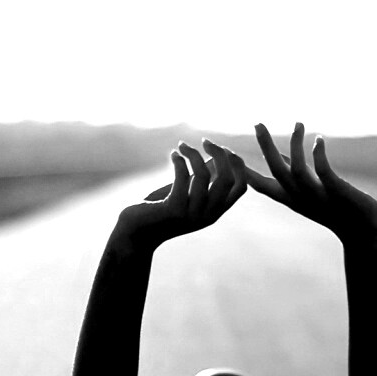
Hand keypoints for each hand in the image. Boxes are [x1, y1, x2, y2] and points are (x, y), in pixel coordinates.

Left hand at [113, 140, 246, 251]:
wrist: (135, 234)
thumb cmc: (160, 210)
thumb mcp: (186, 194)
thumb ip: (202, 180)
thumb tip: (216, 155)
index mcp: (215, 213)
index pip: (241, 187)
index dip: (237, 164)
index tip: (223, 149)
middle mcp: (207, 216)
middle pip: (227, 178)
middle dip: (220, 154)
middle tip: (206, 141)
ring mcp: (191, 214)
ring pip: (203, 174)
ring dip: (193, 154)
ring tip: (181, 145)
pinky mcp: (174, 210)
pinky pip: (183, 176)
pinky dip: (179, 161)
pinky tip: (173, 155)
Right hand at [245, 122, 376, 243]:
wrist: (362, 231)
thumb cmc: (336, 208)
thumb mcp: (308, 190)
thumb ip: (294, 172)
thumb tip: (282, 154)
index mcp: (290, 198)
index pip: (259, 184)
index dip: (242, 168)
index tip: (225, 152)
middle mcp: (299, 197)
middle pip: (275, 171)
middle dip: (266, 146)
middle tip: (257, 123)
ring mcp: (317, 195)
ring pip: (296, 170)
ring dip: (295, 145)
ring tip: (299, 123)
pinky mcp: (336, 192)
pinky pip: (324, 172)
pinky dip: (319, 155)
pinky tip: (319, 139)